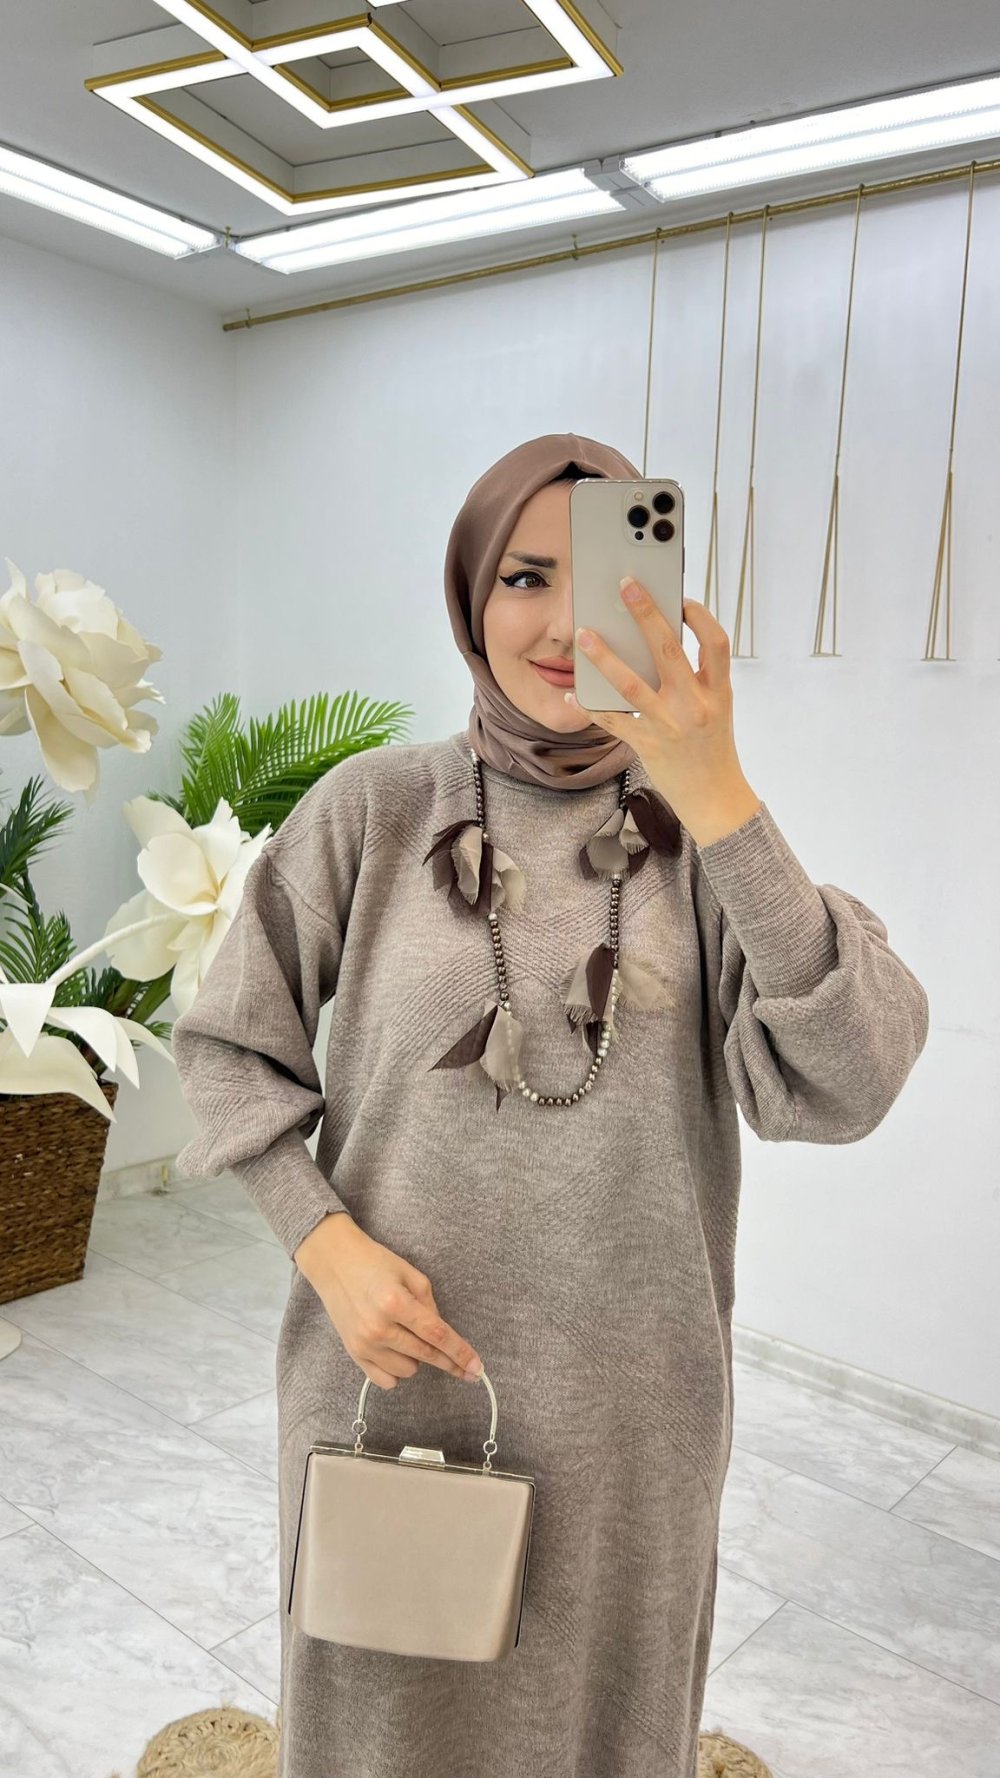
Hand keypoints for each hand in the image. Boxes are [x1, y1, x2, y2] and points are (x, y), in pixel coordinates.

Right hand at [296, 1214, 483, 1391]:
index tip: (477, 1368)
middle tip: (466, 1369)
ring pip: (408, 1371)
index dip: (460, 1353)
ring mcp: (364, 1344)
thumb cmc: (374, 1262)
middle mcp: (379, 1327)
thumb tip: (441, 1336)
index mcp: (395, 1303)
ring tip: (409, 1336)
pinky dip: (397, 1371)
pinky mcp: (353, 1353)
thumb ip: (429, 1305)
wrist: (334, 1263)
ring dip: (417, 1359)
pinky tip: (397, 1353)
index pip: (436, 1335)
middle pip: (426, 1356)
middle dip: (450, 1363)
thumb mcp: (410, 1273)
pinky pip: (385, 1380)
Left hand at [567, 583, 757, 832]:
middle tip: (626, 585)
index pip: (716, 644)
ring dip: (604, 657)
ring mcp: (669, 726)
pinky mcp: (647, 746)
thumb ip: (698, 677)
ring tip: (584, 636)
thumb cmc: (712, 748)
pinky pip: (613, 721)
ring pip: (631, 684)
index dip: (700, 617)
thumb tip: (666, 638)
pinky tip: (574, 694)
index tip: (681, 600)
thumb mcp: (718, 707)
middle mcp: (695, 706)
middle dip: (646, 614)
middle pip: (669, 651)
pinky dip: (591, 706)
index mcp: (718, 692)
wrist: (715, 798)